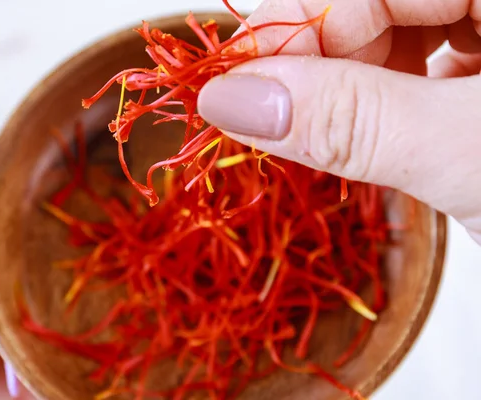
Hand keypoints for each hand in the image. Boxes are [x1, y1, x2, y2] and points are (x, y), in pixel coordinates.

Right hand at [197, 0, 480, 243]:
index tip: (230, 84)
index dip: (285, 27)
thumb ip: (349, 119)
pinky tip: (388, 134)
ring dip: (356, 87)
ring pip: (403, 33)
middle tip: (275, 122)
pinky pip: (432, 63)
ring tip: (338, 138)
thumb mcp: (467, 155)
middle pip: (381, 3)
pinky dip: (392, 101)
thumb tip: (231, 99)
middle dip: (322, 63)